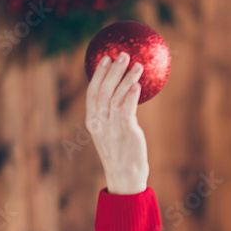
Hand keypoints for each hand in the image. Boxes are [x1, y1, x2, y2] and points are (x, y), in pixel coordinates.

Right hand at [85, 51, 148, 193]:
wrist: (125, 175)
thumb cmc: (121, 152)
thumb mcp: (111, 131)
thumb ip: (113, 113)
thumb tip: (125, 93)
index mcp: (93, 121)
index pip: (92, 92)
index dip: (98, 74)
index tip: (104, 57)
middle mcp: (100, 122)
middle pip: (103, 91)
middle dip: (112, 70)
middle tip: (122, 54)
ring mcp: (112, 127)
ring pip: (116, 97)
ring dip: (126, 79)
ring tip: (137, 65)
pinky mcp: (126, 132)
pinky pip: (127, 111)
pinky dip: (131, 97)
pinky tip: (138, 85)